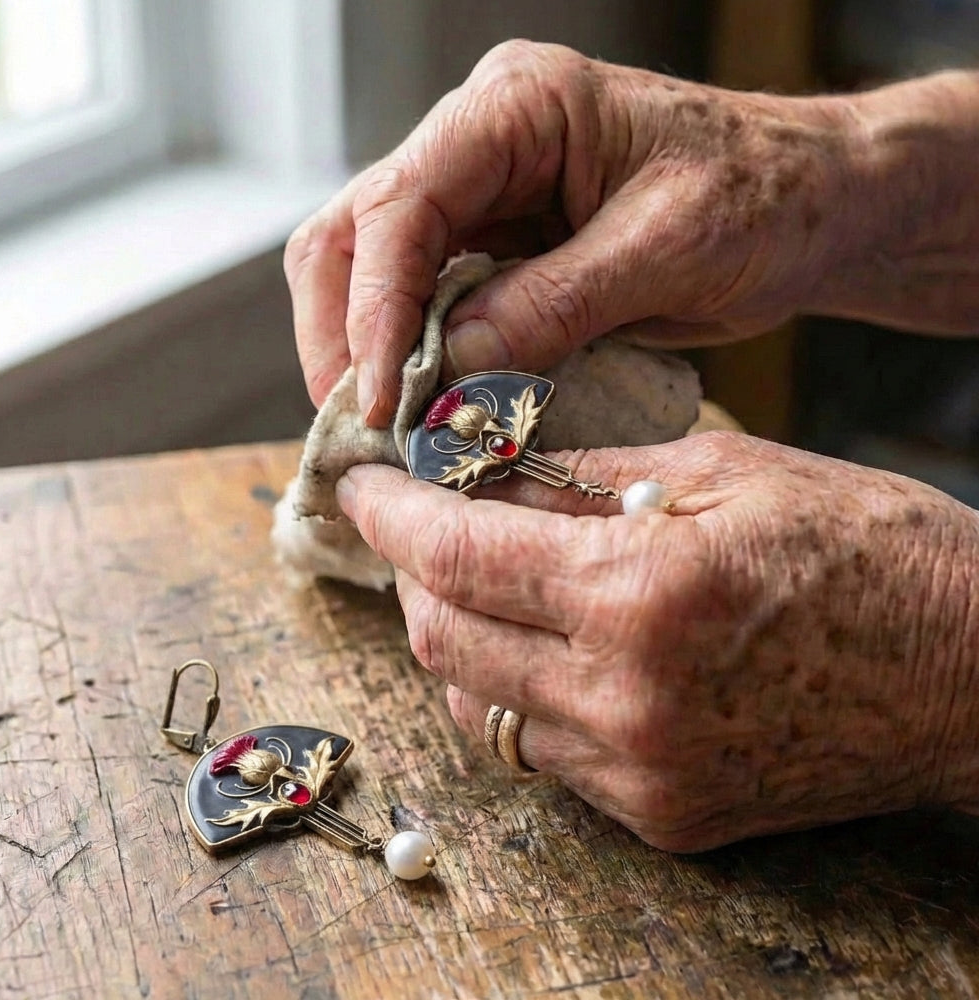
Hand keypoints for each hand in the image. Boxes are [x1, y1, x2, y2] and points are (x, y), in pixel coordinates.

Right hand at [286, 40, 866, 425]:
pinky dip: (414, 358)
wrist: (809, 206)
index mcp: (518, 107)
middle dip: (344, 332)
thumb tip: (449, 367)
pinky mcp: (498, 247)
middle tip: (360, 423)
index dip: (374, 307)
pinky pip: (427, 302)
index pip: (400, 204)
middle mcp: (480, 142)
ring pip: (372, 269)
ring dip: (367, 350)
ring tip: (386, 426)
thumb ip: (553, 303)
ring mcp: (483, 195)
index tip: (378, 398)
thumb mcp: (666, 250)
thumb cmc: (762, 199)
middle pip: (354, 232)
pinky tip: (426, 405)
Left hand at [336, 432, 978, 850]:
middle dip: (412, 574)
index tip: (362, 485)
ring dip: (456, 636)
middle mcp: (624, 697)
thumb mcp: (723, 469)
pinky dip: (515, 691)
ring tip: (482, 579)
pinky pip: (539, 751)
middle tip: (421, 525)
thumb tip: (487, 470)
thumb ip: (585, 472)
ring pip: (477, 704)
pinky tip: (543, 644)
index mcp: (640, 590)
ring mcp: (640, 771)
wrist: (971, 673)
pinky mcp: (661, 813)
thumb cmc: (866, 549)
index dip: (392, 514)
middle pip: (441, 641)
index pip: (457, 554)